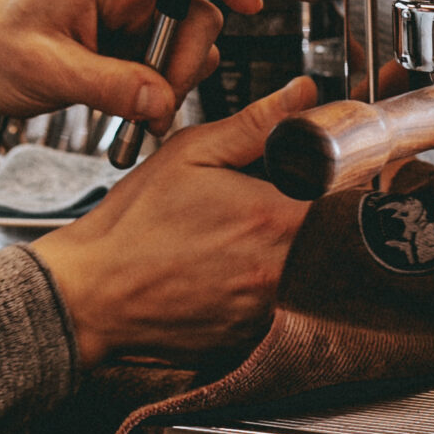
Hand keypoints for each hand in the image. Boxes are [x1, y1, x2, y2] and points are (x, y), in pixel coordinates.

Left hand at [0, 0, 260, 130]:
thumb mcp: (45, 70)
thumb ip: (106, 85)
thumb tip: (159, 100)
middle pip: (196, 10)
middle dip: (188, 59)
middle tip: (159, 96)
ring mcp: (130, 24)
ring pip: (187, 46)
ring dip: (174, 83)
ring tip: (138, 110)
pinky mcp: (127, 52)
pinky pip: (165, 70)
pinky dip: (160, 95)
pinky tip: (134, 113)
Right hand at [35, 77, 315, 365]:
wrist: (89, 294)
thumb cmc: (132, 226)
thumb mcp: (190, 153)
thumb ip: (256, 124)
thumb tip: (303, 95)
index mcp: (270, 218)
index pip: (343, 193)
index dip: (337, 176)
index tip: (320, 171)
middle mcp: (276, 270)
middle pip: (330, 235)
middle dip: (313, 214)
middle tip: (272, 202)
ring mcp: (264, 311)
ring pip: (306, 273)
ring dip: (290, 252)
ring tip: (239, 238)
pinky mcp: (250, 338)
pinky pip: (279, 306)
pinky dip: (265, 286)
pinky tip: (226, 270)